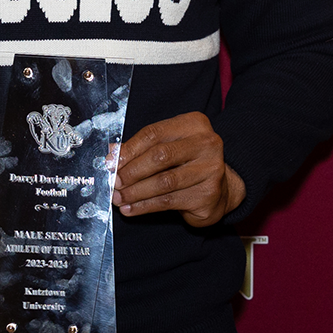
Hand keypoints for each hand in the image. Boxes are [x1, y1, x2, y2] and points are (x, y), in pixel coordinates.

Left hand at [112, 112, 243, 226]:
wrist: (221, 189)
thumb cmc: (187, 164)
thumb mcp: (168, 148)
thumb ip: (142, 148)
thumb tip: (112, 154)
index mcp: (194, 124)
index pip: (154, 134)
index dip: (129, 149)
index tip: (111, 163)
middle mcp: (207, 143)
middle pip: (160, 156)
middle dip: (132, 171)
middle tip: (114, 182)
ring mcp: (211, 169)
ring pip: (164, 182)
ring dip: (136, 192)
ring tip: (118, 198)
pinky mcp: (208, 194)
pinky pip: (168, 201)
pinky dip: (145, 206)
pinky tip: (131, 208)